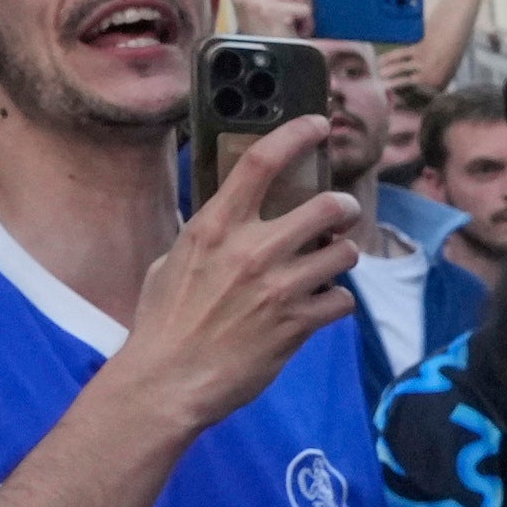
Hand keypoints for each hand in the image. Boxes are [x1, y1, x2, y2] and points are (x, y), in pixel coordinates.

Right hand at [108, 113, 357, 437]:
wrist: (168, 381)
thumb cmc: (164, 322)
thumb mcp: (173, 261)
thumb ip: (207, 235)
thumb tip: (228, 217)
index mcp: (214, 227)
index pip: (260, 163)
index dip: (295, 135)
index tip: (317, 125)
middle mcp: (251, 251)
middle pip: (324, 206)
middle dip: (342, 207)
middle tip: (341, 212)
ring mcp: (279, 287)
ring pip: (342, 253)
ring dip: (340, 256)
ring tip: (326, 265)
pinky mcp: (297, 324)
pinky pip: (341, 299)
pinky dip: (336, 301)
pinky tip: (319, 307)